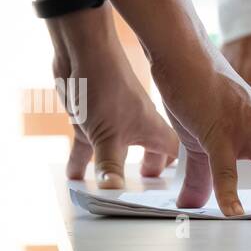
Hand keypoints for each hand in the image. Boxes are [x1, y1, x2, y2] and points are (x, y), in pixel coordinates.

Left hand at [49, 9, 178, 187]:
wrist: (83, 56)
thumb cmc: (108, 89)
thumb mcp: (109, 137)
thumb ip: (111, 168)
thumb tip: (114, 194)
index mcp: (152, 128)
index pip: (173, 153)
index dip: (177, 169)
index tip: (175, 189)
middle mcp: (137, 126)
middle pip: (149, 152)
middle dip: (148, 170)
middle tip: (146, 190)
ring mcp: (113, 123)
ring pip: (117, 151)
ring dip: (112, 169)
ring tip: (109, 190)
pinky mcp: (92, 119)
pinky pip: (89, 146)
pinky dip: (82, 161)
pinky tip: (74, 174)